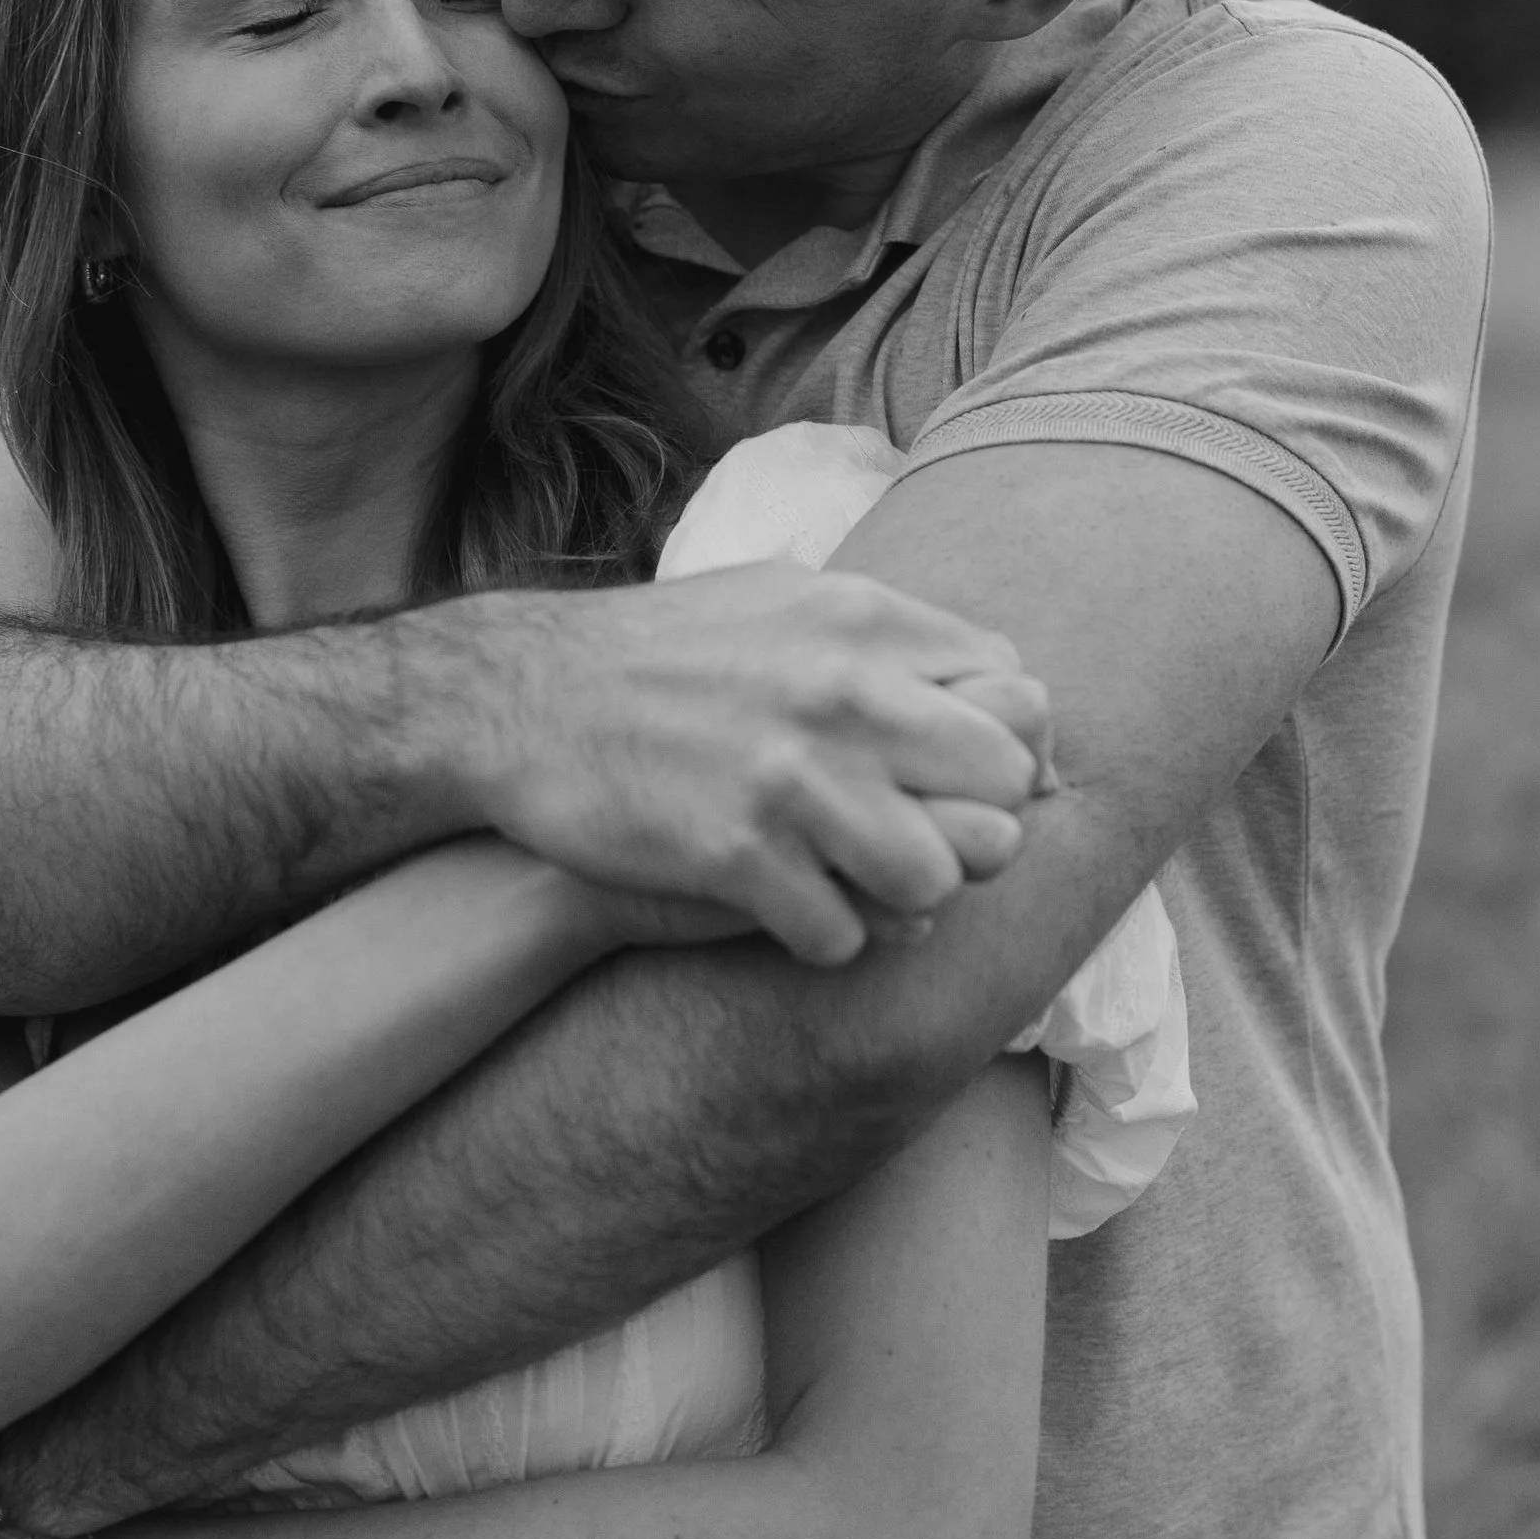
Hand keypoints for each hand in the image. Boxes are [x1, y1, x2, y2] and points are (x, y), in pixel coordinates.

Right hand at [450, 566, 1053, 966]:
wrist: (518, 697)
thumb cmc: (661, 655)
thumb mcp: (783, 600)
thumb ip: (891, 638)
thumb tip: (1001, 684)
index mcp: (864, 621)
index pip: (1021, 695)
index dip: (1012, 750)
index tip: (968, 782)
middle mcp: (845, 692)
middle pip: (1004, 788)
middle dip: (978, 828)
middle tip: (926, 842)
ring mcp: (793, 776)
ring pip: (939, 878)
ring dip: (908, 898)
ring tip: (861, 885)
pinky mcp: (738, 854)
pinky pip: (844, 936)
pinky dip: (826, 939)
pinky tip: (790, 914)